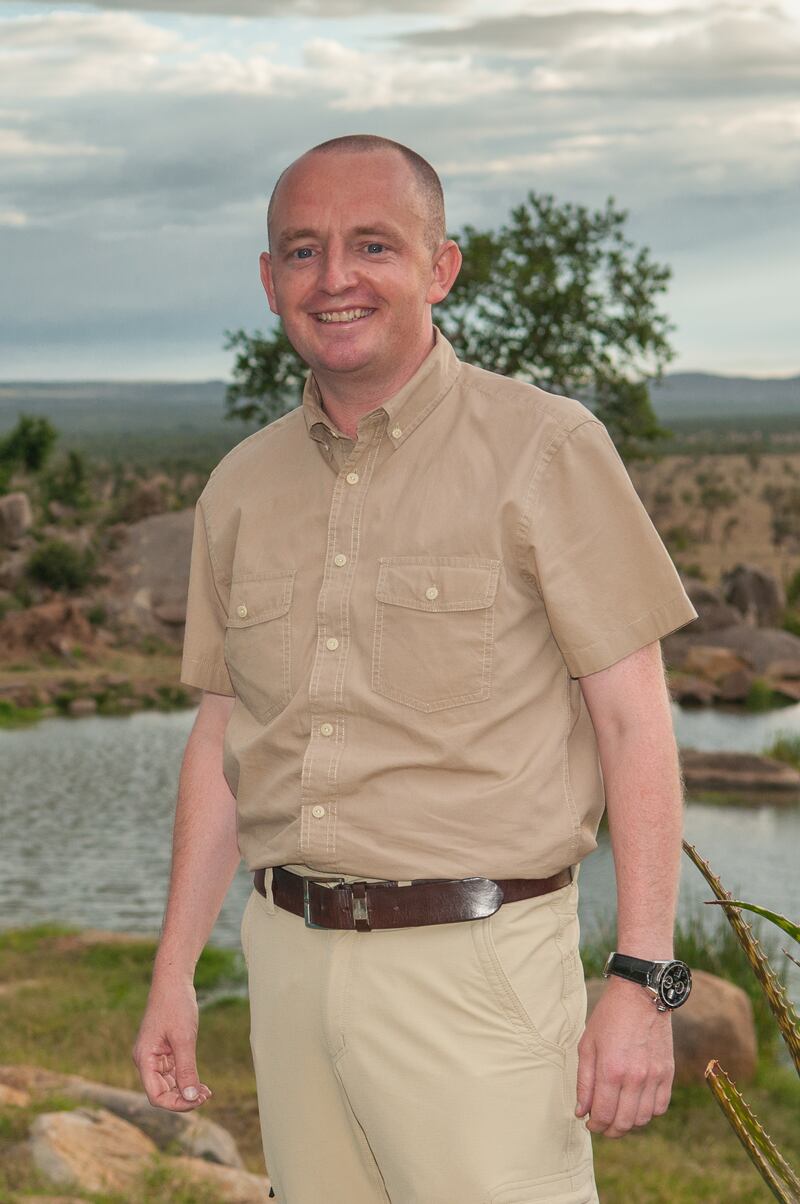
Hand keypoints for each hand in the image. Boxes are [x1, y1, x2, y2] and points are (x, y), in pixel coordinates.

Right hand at [132, 976, 212, 1110]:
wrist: (174, 981)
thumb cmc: (175, 1005)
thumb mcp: (184, 1039)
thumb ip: (186, 1069)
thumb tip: (192, 1098)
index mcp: (144, 1059)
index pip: (156, 1095)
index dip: (176, 1104)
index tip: (197, 1101)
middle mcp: (146, 1061)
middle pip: (162, 1092)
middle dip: (184, 1098)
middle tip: (206, 1096)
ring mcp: (155, 1056)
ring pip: (169, 1084)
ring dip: (187, 1090)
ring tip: (207, 1092)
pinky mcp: (164, 1050)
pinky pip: (174, 1072)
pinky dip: (187, 1079)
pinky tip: (202, 1084)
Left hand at [575, 976, 673, 1137]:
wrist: (641, 994)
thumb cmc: (609, 1016)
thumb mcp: (587, 1044)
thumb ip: (584, 1081)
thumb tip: (581, 1112)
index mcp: (610, 1070)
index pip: (603, 1115)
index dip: (594, 1125)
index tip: (589, 1123)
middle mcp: (634, 1078)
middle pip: (624, 1122)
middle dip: (610, 1130)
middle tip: (602, 1125)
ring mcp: (654, 1076)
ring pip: (643, 1119)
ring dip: (629, 1123)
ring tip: (618, 1114)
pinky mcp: (668, 1073)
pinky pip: (660, 1107)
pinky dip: (648, 1112)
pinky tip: (637, 1104)